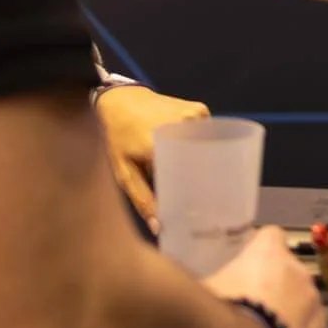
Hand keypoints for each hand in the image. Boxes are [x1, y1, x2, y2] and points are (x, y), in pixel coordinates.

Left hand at [95, 85, 208, 231]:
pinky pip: (207, 135)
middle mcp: (181, 128)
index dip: (195, 196)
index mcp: (159, 145)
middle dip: (204, 183)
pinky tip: (191, 151)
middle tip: (202, 200)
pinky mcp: (200, 109)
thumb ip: (142, 199)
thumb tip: (160, 228)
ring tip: (198, 177)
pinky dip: (202, 145)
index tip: (199, 211)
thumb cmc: (118, 137)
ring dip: (203, 163)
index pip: (188, 177)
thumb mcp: (123, 170)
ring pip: (208, 149)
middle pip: (202, 164)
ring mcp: (194, 116)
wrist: (121, 98)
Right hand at [205, 225, 327, 327]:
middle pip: (291, 275)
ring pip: (306, 309)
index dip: (260, 251)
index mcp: (270, 253)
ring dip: (290, 319)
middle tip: (250, 310)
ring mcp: (315, 311)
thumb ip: (213, 283)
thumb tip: (201, 289)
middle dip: (276, 289)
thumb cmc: (217, 314)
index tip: (248, 266)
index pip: (271, 236)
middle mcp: (300, 275)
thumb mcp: (202, 291)